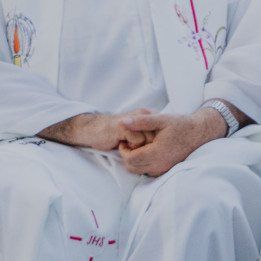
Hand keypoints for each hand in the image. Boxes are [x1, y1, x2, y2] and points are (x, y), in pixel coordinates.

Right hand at [39, 108, 153, 150]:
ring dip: (139, 147)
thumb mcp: (137, 130)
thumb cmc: (116, 133)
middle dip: (149, 145)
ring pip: (149, 140)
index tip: (150, 146)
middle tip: (135, 145)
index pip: (164, 131)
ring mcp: (135, 119)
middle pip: (159, 136)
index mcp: (149, 114)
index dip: (158, 142)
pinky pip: (138, 142)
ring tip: (128, 143)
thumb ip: (151, 132)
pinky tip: (121, 143)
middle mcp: (144, 113)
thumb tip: (167, 145)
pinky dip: (131, 147)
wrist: (93, 129)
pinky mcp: (125, 126)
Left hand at [116, 108, 225, 176]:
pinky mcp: (167, 169)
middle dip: (127, 156)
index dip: (124, 150)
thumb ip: (141, 121)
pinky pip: (148, 171)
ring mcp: (164, 169)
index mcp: (157, 153)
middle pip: (132, 167)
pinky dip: (143, 164)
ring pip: (139, 171)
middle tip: (130, 144)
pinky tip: (148, 151)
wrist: (200, 132)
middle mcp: (160, 164)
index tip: (125, 140)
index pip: (130, 159)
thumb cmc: (181, 125)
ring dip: (135, 161)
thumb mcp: (161, 119)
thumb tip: (122, 121)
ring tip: (139, 147)